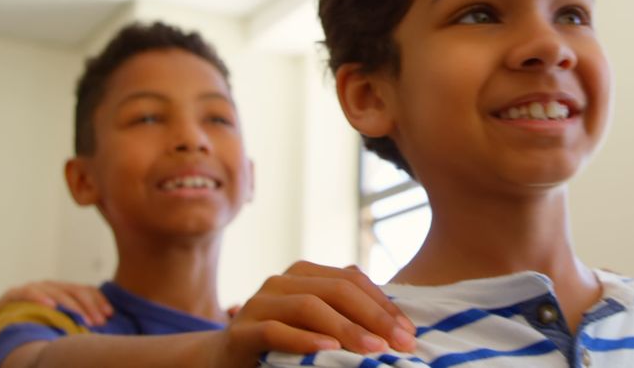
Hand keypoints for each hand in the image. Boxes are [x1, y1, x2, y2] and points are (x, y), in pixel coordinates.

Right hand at [0, 281, 113, 328]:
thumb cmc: (29, 326)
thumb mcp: (53, 324)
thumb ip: (72, 323)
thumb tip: (99, 335)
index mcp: (63, 291)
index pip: (86, 290)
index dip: (99, 301)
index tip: (109, 315)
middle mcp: (51, 286)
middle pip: (76, 291)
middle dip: (89, 307)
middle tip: (98, 323)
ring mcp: (33, 288)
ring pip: (57, 292)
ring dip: (71, 306)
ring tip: (82, 319)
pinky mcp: (13, 293)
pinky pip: (29, 293)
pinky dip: (40, 298)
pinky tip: (51, 306)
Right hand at [210, 261, 416, 366]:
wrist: (223, 360)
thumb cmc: (280, 343)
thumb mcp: (316, 323)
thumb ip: (345, 314)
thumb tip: (398, 325)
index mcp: (304, 274)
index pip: (353, 280)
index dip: (384, 304)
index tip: (409, 331)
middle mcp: (281, 282)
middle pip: (337, 290)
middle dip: (374, 316)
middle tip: (401, 343)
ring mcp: (259, 303)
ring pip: (309, 306)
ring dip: (346, 328)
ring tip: (373, 349)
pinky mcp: (241, 331)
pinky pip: (276, 331)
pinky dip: (305, 339)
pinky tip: (329, 349)